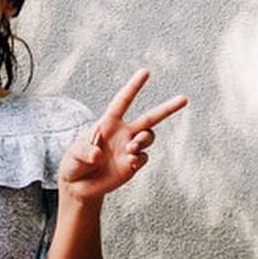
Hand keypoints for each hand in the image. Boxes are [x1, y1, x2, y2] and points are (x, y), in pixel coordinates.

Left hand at [57, 69, 187, 200]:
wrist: (79, 186)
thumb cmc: (74, 163)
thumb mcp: (73, 155)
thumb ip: (84, 152)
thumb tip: (99, 155)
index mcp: (108, 122)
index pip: (123, 101)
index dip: (134, 87)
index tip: (146, 72)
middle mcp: (123, 133)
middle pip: (149, 117)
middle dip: (167, 108)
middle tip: (184, 99)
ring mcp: (129, 149)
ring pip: (148, 136)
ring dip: (144, 139)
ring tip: (132, 147)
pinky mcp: (132, 166)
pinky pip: (143, 158)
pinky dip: (139, 158)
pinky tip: (130, 162)